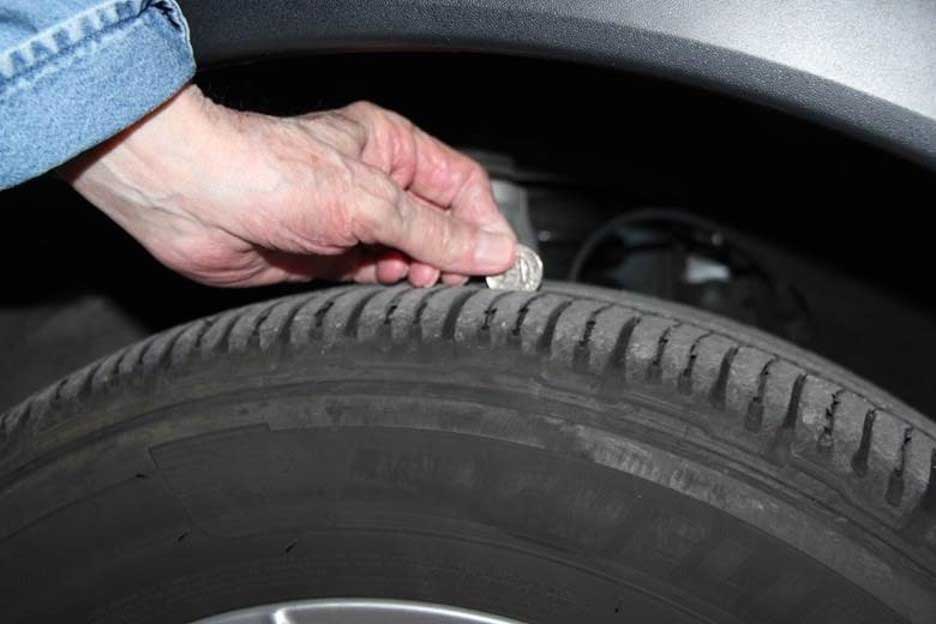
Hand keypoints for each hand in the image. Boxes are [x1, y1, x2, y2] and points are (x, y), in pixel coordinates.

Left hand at [63, 84, 516, 286]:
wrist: (190, 200)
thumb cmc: (266, 173)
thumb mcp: (368, 201)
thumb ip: (434, 231)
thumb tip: (492, 250)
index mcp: (391, 149)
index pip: (462, 186)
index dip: (484, 224)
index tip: (499, 261)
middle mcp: (373, 184)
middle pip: (439, 224)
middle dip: (453, 253)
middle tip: (457, 278)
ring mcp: (349, 222)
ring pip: (408, 254)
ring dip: (419, 271)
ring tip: (416, 279)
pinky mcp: (325, 258)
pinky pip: (374, 276)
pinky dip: (387, 285)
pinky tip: (388, 287)